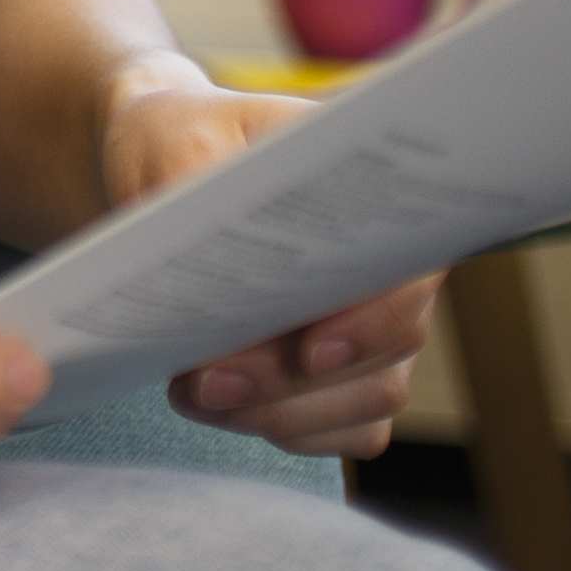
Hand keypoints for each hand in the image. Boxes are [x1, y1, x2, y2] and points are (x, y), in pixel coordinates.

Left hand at [94, 71, 437, 459]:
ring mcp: (376, 332)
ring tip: (194, 391)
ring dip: (280, 412)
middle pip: (388, 352)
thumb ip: (192, 181)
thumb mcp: (175, 138)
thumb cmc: (181, 143)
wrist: (161, 175)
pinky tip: (222, 408)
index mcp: (374, 197)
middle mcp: (391, 269)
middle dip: (294, 381)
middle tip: (206, 382)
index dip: (373, 320)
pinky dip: (285, 431)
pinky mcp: (345, 382)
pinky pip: (343, 432)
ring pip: (366, 402)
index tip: (309, 349)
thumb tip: (210, 254)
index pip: (410, 269)